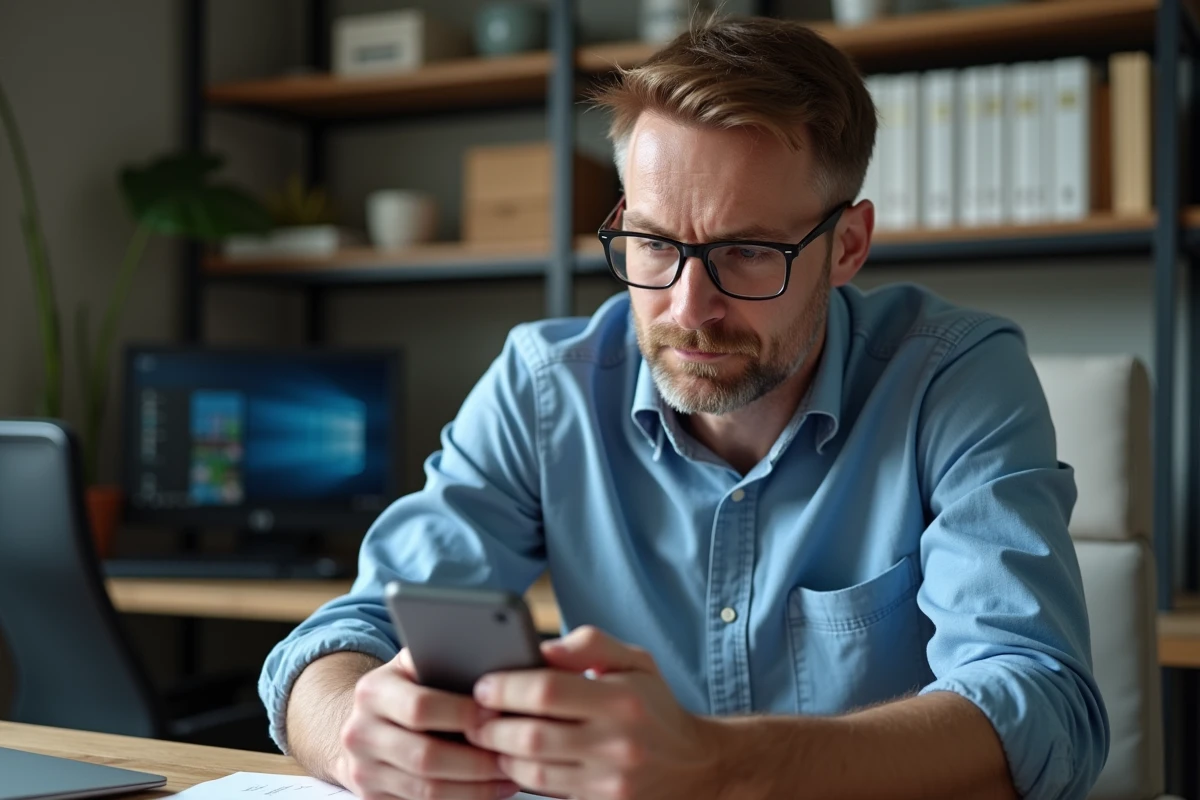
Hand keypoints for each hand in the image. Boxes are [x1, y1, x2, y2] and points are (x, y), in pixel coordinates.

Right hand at [334, 648, 522, 799]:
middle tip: (512, 754)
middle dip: (476, 760)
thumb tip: (496, 664)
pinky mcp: (373, 799)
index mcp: (373, 692)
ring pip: (427, 791)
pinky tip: (488, 791)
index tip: (496, 716)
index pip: (420, 707)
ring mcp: (364, 771)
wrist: (364, 724)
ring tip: (509, 776)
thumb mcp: (415, 665)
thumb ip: (444, 660)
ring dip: (475, 788)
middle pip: (425, 756)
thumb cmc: (406, 689)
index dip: (461, 714)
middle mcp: (360, 733)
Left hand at [465, 626, 723, 799]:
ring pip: (532, 772)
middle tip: (474, 715)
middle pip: (531, 736)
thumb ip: (589, 644)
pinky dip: (523, 778)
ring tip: (490, 737)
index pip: (547, 691)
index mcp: (622, 700)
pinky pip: (547, 794)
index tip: (483, 684)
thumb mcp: (634, 660)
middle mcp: (617, 744)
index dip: (506, 688)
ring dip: (502, 754)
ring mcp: (609, 784)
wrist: (696, 766)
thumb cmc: (653, 705)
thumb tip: (541, 648)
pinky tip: (516, 761)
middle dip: (492, 725)